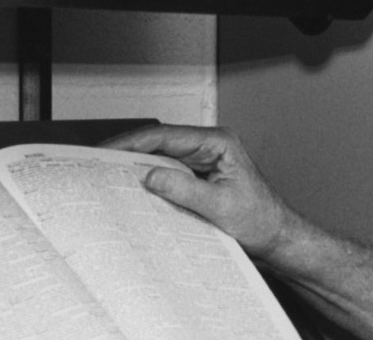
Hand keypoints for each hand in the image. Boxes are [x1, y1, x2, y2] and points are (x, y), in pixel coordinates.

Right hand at [102, 125, 298, 261]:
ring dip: (137, 167)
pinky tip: (131, 190)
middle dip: (129, 152)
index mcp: (219, 143)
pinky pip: (168, 174)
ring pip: (161, 159)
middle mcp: (210, 147)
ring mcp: (203, 162)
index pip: (167, 136)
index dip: (133, 142)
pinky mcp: (199, 177)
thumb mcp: (219, 207)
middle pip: (160, 144)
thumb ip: (185, 190)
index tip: (107, 151)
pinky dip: (150, 181)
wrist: (276, 236)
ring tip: (107, 176)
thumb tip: (149, 176)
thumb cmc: (260, 220)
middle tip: (97, 164)